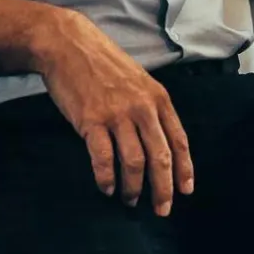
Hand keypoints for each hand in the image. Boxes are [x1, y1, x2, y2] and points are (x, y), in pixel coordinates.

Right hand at [34, 12, 193, 215]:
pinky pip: (104, 159)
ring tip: (130, 200)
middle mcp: (142, 108)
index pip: (178, 141)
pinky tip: (106, 188)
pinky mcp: (92, 121)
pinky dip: (106, 178)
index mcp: (158, 98)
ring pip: (134, 162)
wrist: (68, 44)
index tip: (185, 191)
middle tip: (161, 210)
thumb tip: (158, 140)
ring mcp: (117, 115)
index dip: (184, 169)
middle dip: (163, 188)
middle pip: (160, 157)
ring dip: (134, 188)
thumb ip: (150, 107)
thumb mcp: (138, 79)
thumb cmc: (103, 63)